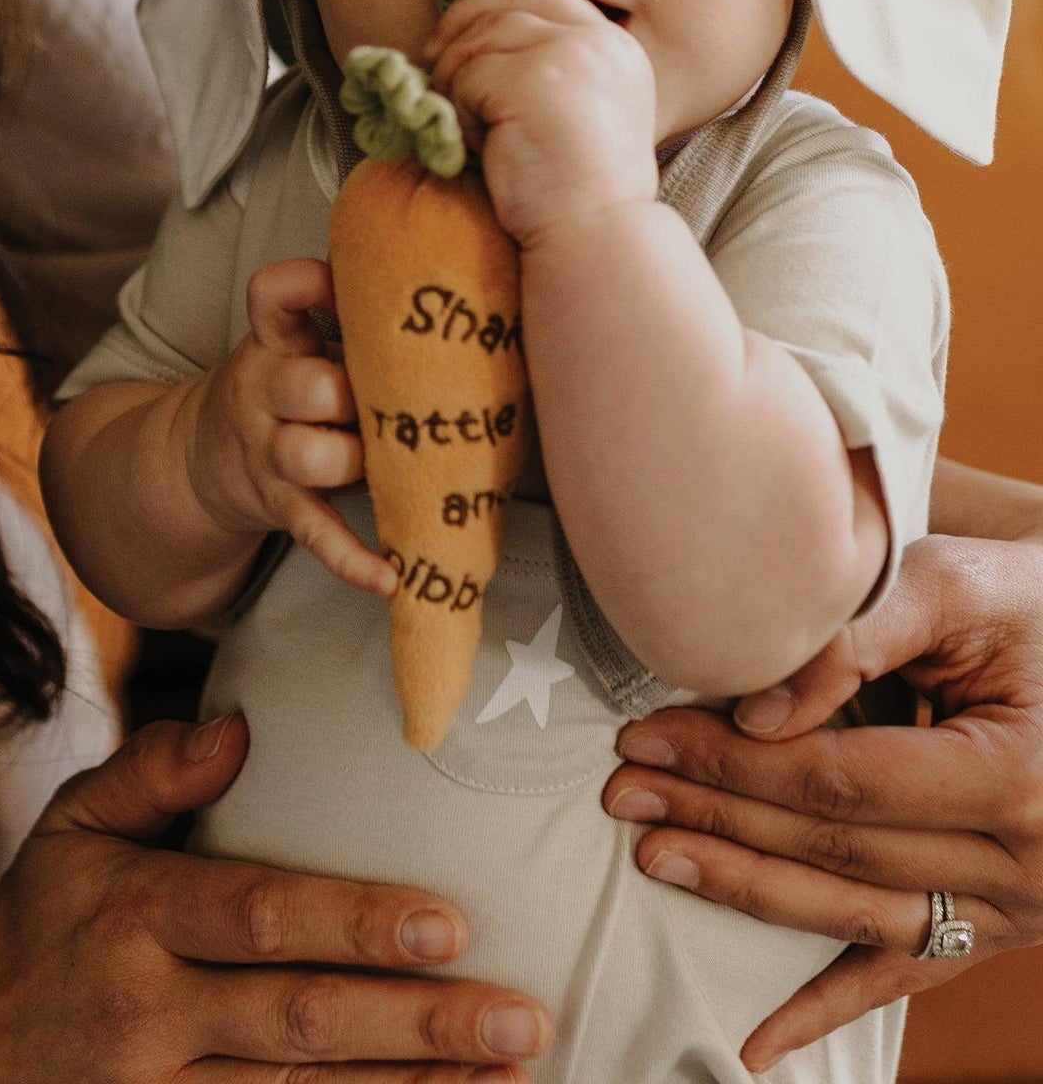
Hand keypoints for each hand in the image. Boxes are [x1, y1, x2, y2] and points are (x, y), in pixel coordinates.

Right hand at [0, 715, 553, 1080]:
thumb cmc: (38, 920)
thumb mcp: (73, 823)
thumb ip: (152, 768)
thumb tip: (240, 728)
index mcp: (135, 912)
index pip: (259, 916)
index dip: (355, 922)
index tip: (452, 921)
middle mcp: (150, 1007)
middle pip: (298, 1018)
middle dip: (417, 1023)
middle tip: (520, 1013)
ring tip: (511, 1069)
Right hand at [187, 258, 389, 595]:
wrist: (200, 458)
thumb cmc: (282, 389)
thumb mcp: (292, 342)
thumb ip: (347, 317)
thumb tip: (438, 284)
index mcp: (273, 342)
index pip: (271, 294)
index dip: (307, 284)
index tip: (346, 285)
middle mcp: (263, 392)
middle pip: (306, 386)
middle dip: (352, 394)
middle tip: (384, 397)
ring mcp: (269, 452)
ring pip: (308, 457)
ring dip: (356, 461)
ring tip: (384, 461)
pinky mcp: (282, 506)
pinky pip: (318, 535)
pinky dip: (354, 559)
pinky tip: (391, 576)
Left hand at [421, 0, 655, 248]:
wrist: (592, 235)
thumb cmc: (573, 192)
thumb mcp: (574, 113)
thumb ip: (543, 69)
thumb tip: (467, 42)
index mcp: (616, 45)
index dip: (486, 8)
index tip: (453, 39)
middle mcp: (599, 40)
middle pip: (505, 5)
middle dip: (459, 33)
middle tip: (430, 67)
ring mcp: (569, 54)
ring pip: (479, 41)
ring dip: (458, 83)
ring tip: (474, 131)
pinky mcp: (534, 78)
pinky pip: (467, 78)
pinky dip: (461, 112)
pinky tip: (483, 147)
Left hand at [600, 534, 1042, 1072]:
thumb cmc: (1025, 608)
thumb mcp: (951, 586)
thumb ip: (853, 639)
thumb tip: (759, 712)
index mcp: (1013, 778)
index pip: (839, 781)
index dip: (734, 763)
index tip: (648, 739)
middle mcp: (1025, 863)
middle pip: (836, 846)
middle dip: (717, 818)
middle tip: (623, 791)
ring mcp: (1017, 911)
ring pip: (854, 913)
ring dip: (745, 891)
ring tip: (654, 856)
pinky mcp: (1000, 929)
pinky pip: (905, 974)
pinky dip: (827, 1007)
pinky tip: (758, 1042)